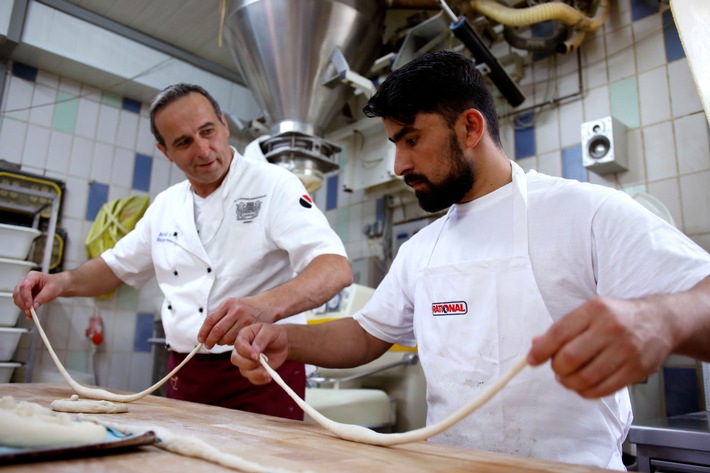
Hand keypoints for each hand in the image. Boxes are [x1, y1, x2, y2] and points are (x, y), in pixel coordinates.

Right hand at [13, 271, 60, 318]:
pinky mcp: (24, 294)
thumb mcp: (52, 289)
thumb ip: (42, 297)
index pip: (25, 286)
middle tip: (30, 312)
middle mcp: (25, 281)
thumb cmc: (55, 284)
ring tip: (31, 314)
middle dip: (23, 304)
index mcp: (33, 276)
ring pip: (17, 298)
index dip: (26, 296)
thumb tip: (34, 306)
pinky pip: (20, 302)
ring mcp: (23, 288)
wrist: (57, 285)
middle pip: (19, 293)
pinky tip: (29, 314)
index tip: (30, 305)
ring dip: (23, 307)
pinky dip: (24, 309)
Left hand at [198, 297, 267, 348]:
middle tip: (208, 345)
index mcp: (228, 304)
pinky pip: (236, 339)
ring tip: (220, 342)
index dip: (203, 332)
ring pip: (226, 337)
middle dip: (210, 340)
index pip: (210, 320)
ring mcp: (244, 318)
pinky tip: (231, 340)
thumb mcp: (232, 305)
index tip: (200, 339)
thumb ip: (220, 315)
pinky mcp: (251, 327)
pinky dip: (230, 343)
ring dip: (220, 343)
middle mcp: (235, 310)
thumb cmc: (246, 307)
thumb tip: (205, 332)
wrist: (266, 305)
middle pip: (217, 330)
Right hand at [231, 323, 288, 384]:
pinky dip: (260, 380)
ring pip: (243, 371)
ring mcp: (246, 361)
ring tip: (267, 373)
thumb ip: (262, 339)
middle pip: (236, 359)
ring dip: (255, 374)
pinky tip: (268, 376)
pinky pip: (252, 379)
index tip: (257, 356)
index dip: (246, 352)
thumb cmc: (275, 334)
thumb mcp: (271, 331)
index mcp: (244, 336)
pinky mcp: (253, 370)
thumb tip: (254, 350)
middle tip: (260, 363)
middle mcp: (242, 350)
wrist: (283, 343)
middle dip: (247, 364)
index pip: (238, 345)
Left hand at [526, 297, 671, 397]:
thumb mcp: (590, 312)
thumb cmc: (618, 317)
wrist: (660, 321)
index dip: (541, 351)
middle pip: (570, 358)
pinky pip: (603, 389)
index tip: (531, 360)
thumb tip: (535, 345)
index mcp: (594, 310)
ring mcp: (626, 350)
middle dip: (556, 368)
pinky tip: (583, 386)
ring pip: (586, 377)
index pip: (559, 333)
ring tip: (568, 378)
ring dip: (569, 383)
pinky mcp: (636, 370)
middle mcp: (610, 328)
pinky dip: (586, 392)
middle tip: (556, 369)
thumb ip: (563, 329)